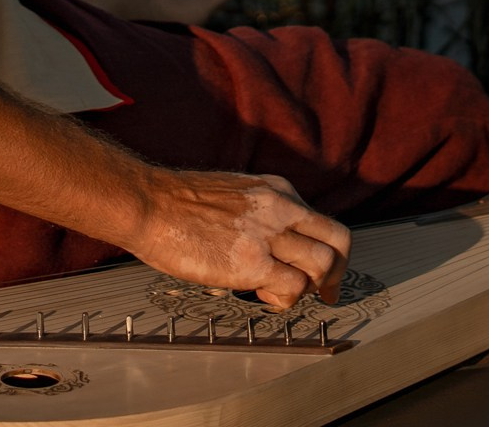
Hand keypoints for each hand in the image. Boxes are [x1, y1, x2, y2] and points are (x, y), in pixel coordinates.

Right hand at [124, 171, 350, 310]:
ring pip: (323, 266)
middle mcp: (280, 208)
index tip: (323, 274)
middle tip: (326, 294)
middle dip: (338, 272)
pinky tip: (262, 294)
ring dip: (308, 288)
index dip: (330, 252)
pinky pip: (293, 287)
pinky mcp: (252, 262)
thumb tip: (270, 244)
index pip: (322, 222)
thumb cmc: (177, 203)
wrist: (149, 204)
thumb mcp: (234, 192)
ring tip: (278, 292)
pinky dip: (285, 299)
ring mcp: (268, 235)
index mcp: (276, 190)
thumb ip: (260, 213)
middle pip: (339, 241)